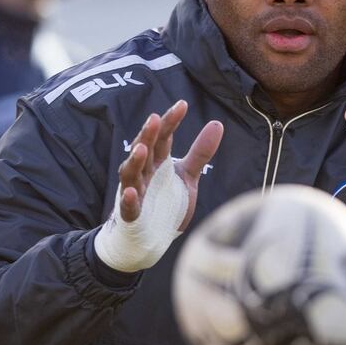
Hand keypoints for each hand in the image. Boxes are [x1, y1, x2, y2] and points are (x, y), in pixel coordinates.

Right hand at [96, 100, 222, 271]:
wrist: (151, 239)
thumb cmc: (166, 202)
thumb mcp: (188, 175)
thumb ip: (200, 152)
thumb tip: (217, 123)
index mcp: (157, 162)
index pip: (163, 137)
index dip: (171, 121)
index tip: (182, 105)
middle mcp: (144, 173)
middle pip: (144, 149)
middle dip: (149, 134)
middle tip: (155, 119)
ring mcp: (135, 193)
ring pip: (131, 173)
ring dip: (134, 161)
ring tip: (141, 148)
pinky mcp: (131, 215)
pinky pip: (127, 206)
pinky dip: (128, 199)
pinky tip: (131, 192)